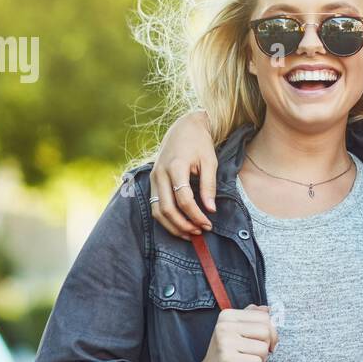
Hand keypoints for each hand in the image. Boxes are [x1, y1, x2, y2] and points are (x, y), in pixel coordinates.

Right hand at [152, 110, 218, 238]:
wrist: (183, 127)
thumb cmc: (199, 143)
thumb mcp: (209, 161)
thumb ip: (209, 186)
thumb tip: (211, 209)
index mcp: (175, 167)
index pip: (183, 199)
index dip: (196, 215)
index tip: (208, 224)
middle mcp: (160, 174)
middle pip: (167, 208)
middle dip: (184, 225)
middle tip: (200, 232)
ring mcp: (153, 178)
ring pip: (157, 211)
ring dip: (173, 226)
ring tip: (190, 234)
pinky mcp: (152, 182)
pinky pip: (155, 206)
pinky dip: (166, 219)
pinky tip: (180, 225)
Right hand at [196, 305, 278, 361]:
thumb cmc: (226, 356)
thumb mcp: (236, 332)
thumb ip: (251, 318)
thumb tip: (267, 308)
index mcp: (227, 316)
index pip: (264, 317)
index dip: (270, 331)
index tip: (262, 342)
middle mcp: (224, 326)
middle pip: (266, 331)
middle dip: (266, 346)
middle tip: (254, 354)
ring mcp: (225, 343)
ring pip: (263, 348)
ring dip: (260, 359)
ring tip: (246, 361)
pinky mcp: (228, 361)